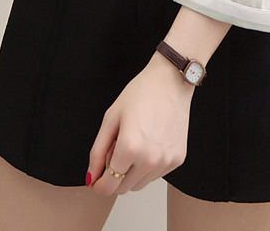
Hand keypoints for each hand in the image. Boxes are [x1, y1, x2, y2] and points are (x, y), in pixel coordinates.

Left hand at [87, 53, 193, 195]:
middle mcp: (149, 159)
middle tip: (116, 150)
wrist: (171, 81)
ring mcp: (166, 161)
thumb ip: (97, 151)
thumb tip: (91, 177)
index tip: (97, 181)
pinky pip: (156, 175)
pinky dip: (148, 166)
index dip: (99, 186)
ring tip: (134, 144)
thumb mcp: (111, 118)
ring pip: (140, 185)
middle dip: (114, 176)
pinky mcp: (178, 159)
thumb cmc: (141, 93)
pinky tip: (149, 143)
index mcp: (129, 148)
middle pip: (123, 189)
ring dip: (132, 173)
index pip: (108, 187)